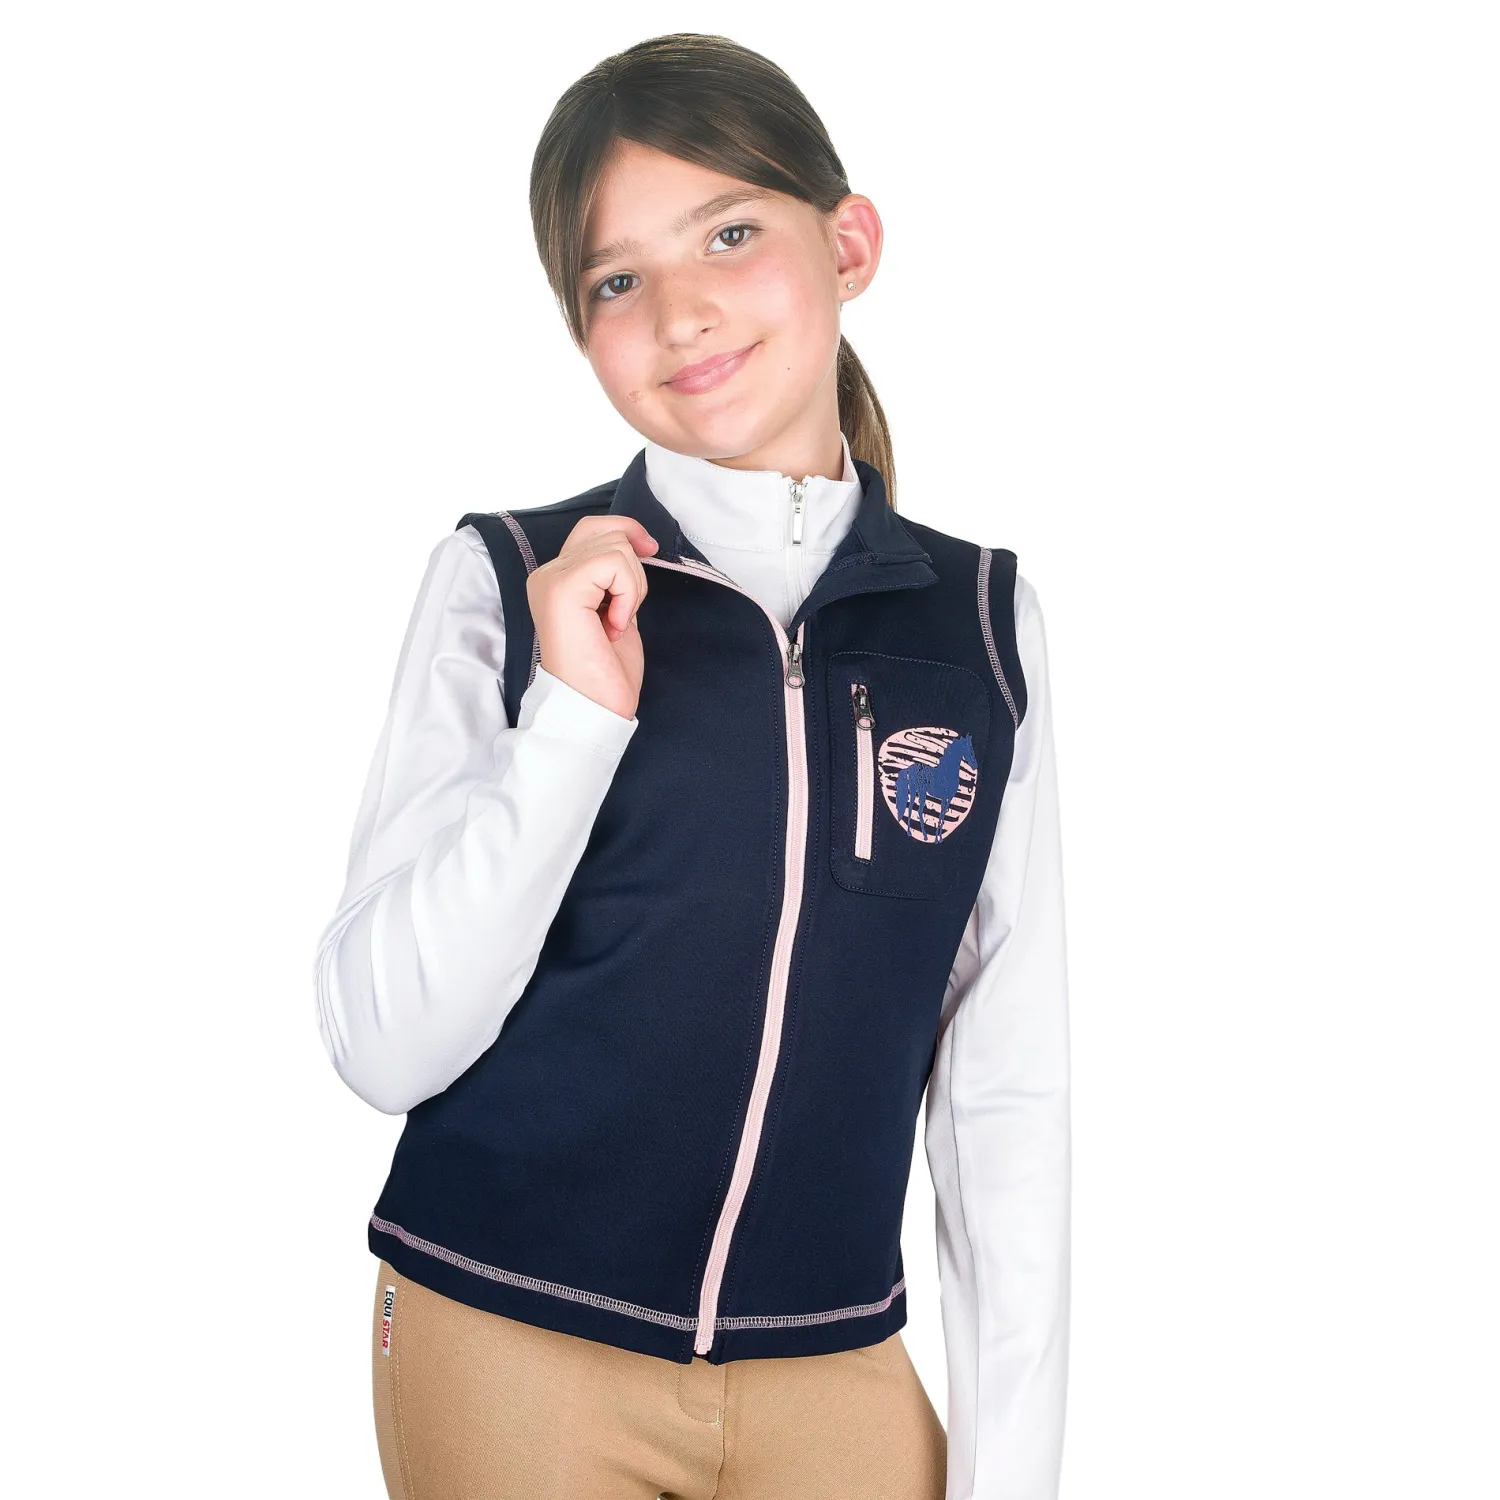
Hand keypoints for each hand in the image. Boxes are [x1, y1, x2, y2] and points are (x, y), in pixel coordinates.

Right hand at [525, 516, 658, 720]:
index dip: (626, 529)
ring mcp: (551, 580)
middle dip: (633, 572)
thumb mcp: (617, 608)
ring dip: (631, 588)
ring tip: (615, 623)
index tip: (649, 548)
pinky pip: (613, 563)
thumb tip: (636, 540)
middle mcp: (546, 575)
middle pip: (608, 532)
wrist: (595, 708)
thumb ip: (615, 576)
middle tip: (623, 614)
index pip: (592, 527)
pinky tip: (614, 625)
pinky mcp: (562, 588)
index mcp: (556, 579)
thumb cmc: (606, 670)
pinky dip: (627, 594)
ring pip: (615, 547)